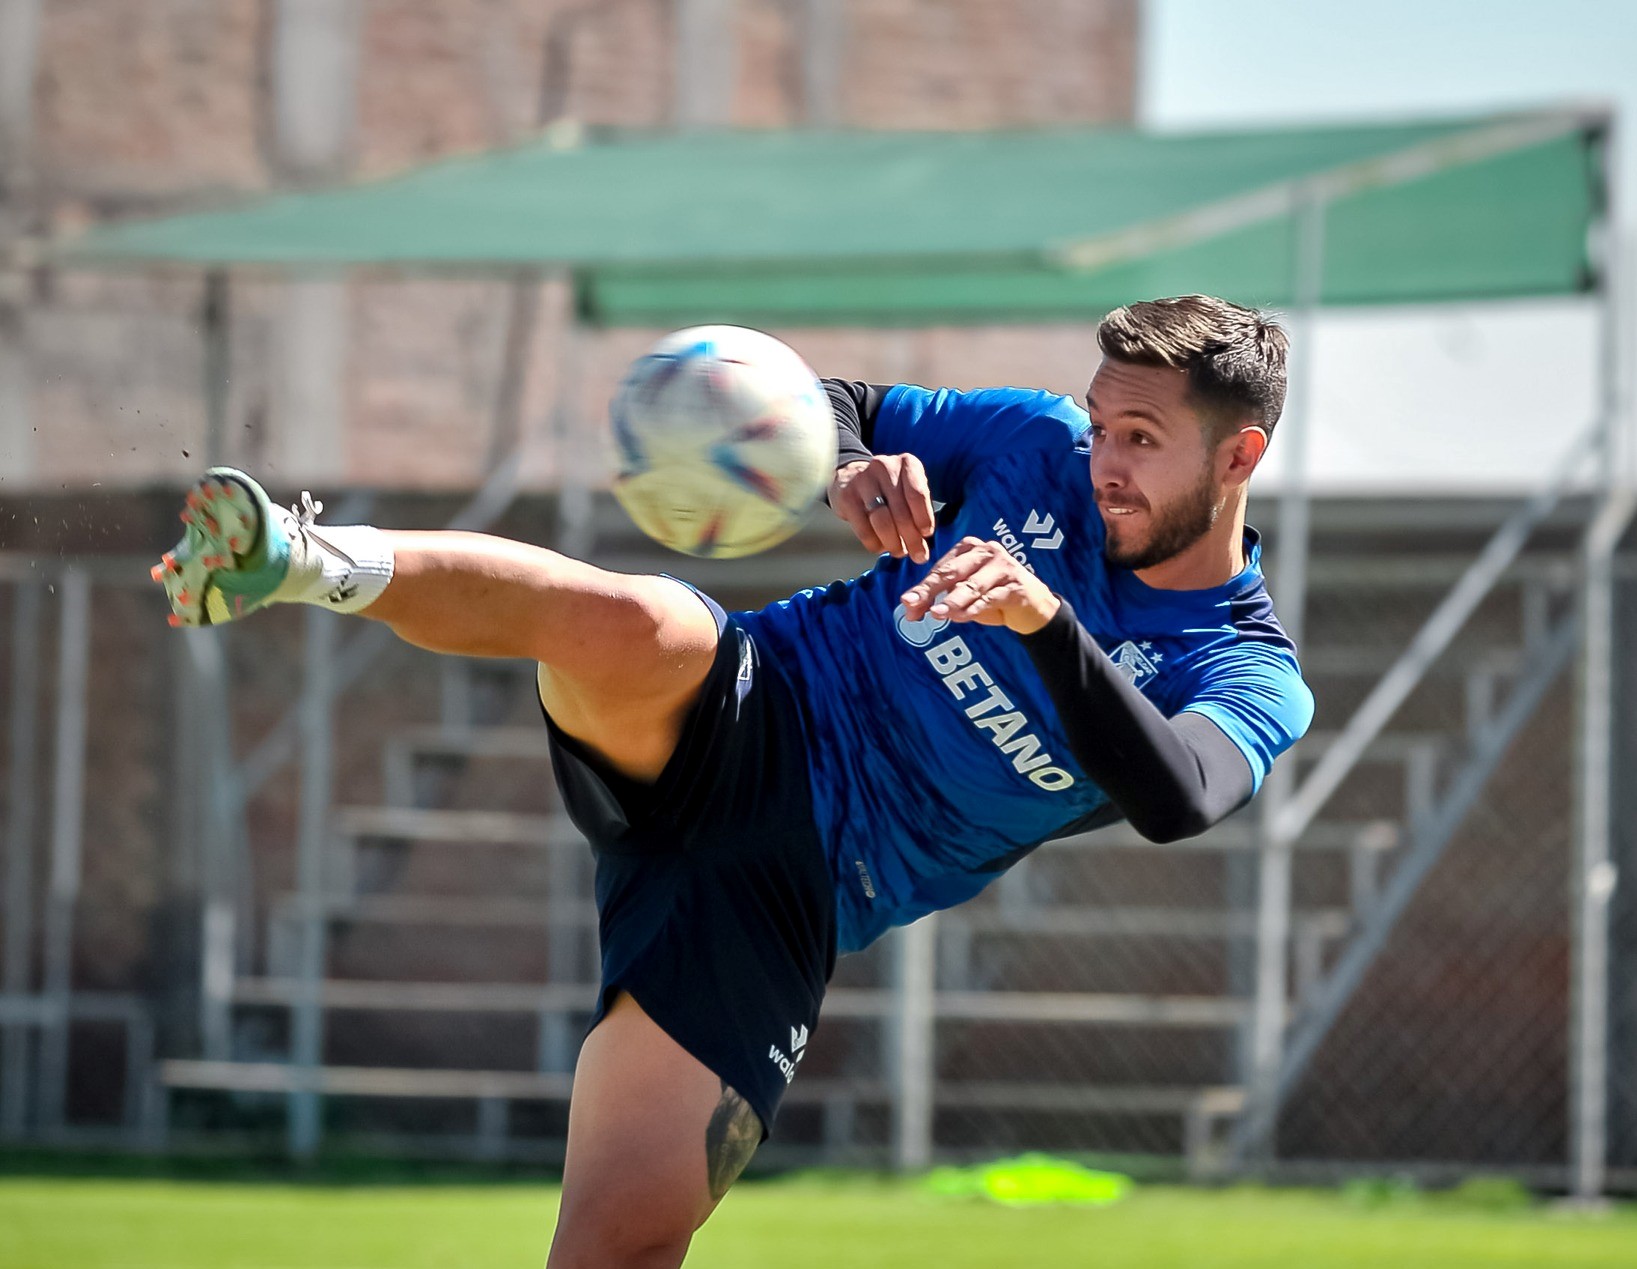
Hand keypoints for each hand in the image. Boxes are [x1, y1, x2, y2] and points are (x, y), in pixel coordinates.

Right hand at [828, 454, 935, 563]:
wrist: (850, 476)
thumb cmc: (889, 488)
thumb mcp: (908, 488)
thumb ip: (919, 509)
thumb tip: (924, 544)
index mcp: (907, 464)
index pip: (917, 494)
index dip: (924, 519)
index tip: (926, 534)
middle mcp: (885, 467)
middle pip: (901, 511)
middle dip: (911, 539)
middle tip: (918, 554)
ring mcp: (863, 481)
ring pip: (882, 522)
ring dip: (893, 543)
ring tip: (899, 551)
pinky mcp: (847, 497)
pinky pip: (864, 529)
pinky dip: (875, 544)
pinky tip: (880, 547)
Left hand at [899, 537, 1060, 634]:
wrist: (1033, 607)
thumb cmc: (993, 595)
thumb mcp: (964, 595)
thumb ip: (940, 598)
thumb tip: (911, 609)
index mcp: (969, 548)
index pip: (940, 568)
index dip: (922, 587)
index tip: (907, 604)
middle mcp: (986, 552)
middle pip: (952, 572)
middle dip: (929, 590)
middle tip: (911, 604)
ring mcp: (1003, 567)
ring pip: (972, 585)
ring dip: (952, 601)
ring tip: (936, 613)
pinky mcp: (1016, 585)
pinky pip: (990, 598)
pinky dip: (974, 608)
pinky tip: (961, 617)